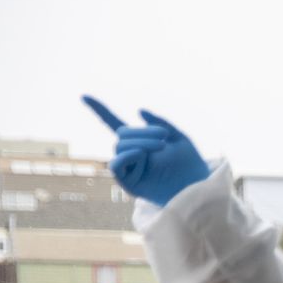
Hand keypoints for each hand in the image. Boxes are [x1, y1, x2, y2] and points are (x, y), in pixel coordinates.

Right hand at [83, 96, 210, 205]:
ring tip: (161, 147)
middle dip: (142, 133)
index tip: (84, 96)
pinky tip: (141, 154)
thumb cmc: (190, 163)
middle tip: (164, 139)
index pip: (115, 123)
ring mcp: (128, 168)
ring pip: (120, 147)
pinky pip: (115, 166)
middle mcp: (130, 154)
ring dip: (140, 143)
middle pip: (122, 135)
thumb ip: (161, 124)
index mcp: (140, 141)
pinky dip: (126, 156)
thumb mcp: (179, 138)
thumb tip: (139, 110)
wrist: (197, 186)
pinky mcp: (128, 183)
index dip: (100, 110)